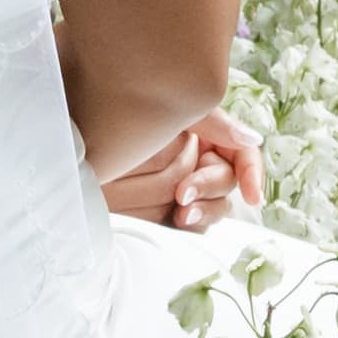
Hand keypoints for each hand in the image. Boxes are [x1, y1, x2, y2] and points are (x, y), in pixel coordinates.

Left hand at [103, 110, 264, 232]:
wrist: (84, 130)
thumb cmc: (129, 111)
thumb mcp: (177, 112)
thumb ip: (216, 123)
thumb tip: (254, 138)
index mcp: (207, 135)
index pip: (243, 153)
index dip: (252, 173)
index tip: (253, 195)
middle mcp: (199, 162)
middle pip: (225, 182)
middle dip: (208, 188)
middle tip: (182, 194)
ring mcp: (184, 189)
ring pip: (211, 207)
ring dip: (200, 211)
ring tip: (180, 213)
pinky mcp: (166, 212)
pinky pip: (189, 226)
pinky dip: (187, 226)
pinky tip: (173, 223)